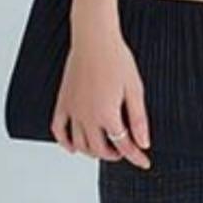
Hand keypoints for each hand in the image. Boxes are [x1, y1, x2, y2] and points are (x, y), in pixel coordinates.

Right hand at [51, 0, 151, 169]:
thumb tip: (143, 142)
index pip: (124, 145)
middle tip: (126, 151)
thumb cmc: (116, 59)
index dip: (136, 156)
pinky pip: (58, 130)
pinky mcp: (62, 102)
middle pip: (100, 149)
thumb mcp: (135, 89)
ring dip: (92, 151)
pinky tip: (73, 146)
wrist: (94, 40)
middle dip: (115, 154)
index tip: (144, 162)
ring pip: (79, 145)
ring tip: (105, 148)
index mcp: (107, 115)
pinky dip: (65, 143)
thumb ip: (138, 118)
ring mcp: (72, 111)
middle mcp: (87, 117)